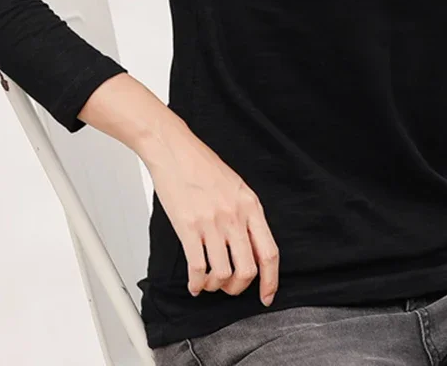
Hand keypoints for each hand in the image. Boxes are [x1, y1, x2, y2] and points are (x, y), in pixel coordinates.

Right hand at [140, 122, 278, 303]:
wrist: (175, 150)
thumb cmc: (203, 166)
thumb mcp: (236, 187)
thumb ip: (246, 214)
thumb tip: (250, 246)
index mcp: (250, 206)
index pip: (269, 252)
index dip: (271, 280)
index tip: (267, 296)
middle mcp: (234, 216)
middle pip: (247, 270)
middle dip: (238, 288)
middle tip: (229, 288)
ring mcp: (212, 222)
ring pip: (222, 274)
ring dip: (215, 286)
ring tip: (209, 282)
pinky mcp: (188, 227)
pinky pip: (197, 268)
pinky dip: (197, 284)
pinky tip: (194, 284)